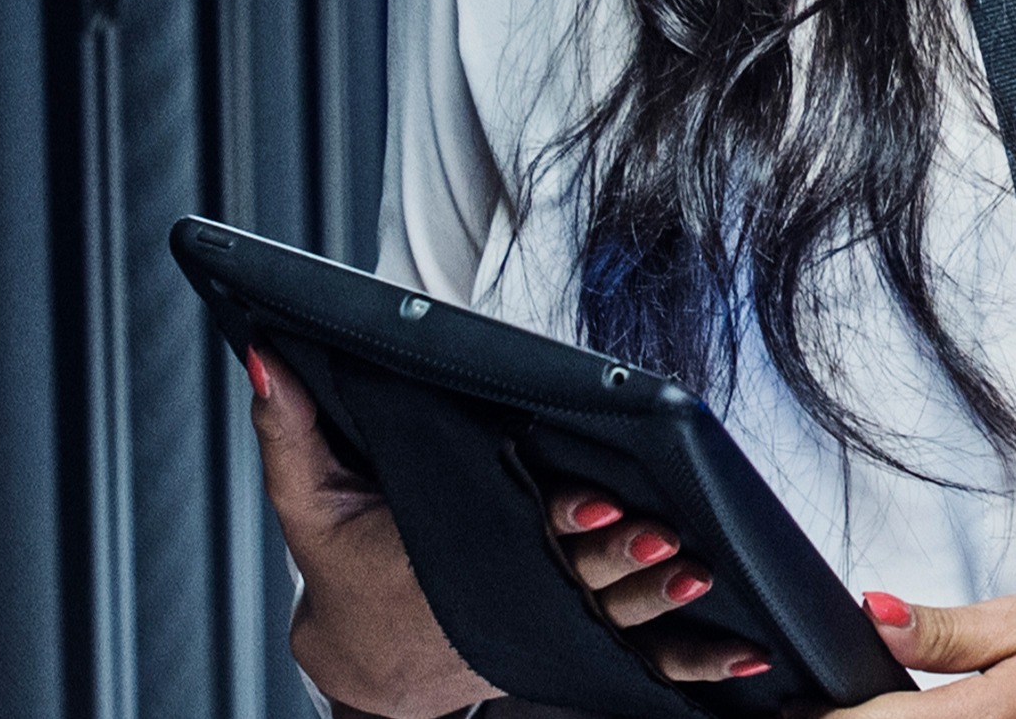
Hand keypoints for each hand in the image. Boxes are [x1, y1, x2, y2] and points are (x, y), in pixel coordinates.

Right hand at [247, 348, 769, 716]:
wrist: (369, 659)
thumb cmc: (345, 567)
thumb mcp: (305, 502)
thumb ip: (287, 430)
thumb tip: (265, 355)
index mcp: (453, 560)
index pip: (515, 537)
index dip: (558, 523)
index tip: (590, 505)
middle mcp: (513, 593)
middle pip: (578, 580)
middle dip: (624, 563)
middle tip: (665, 539)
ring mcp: (550, 621)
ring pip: (619, 620)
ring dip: (664, 604)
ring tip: (702, 577)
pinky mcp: (576, 638)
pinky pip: (646, 658)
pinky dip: (696, 660)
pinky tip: (749, 655)